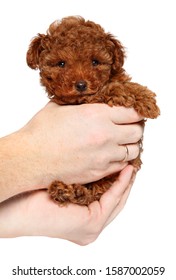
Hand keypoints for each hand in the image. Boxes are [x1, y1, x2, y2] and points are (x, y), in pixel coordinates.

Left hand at [0, 165, 134, 243]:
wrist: (17, 204)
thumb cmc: (37, 190)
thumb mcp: (68, 182)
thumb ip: (84, 177)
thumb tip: (96, 156)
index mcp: (84, 217)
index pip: (107, 197)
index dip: (117, 178)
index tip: (123, 159)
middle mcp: (90, 226)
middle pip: (116, 199)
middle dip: (125, 179)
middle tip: (132, 159)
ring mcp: (92, 228)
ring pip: (118, 200)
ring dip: (126, 180)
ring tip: (132, 161)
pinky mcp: (92, 224)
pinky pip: (113, 200)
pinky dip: (121, 184)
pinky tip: (126, 169)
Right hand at [21, 102, 142, 184]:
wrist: (30, 159)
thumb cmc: (41, 133)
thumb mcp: (60, 107)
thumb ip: (79, 103)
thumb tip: (86, 101)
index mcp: (97, 114)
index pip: (132, 112)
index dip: (136, 112)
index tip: (134, 114)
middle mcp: (106, 135)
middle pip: (137, 132)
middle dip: (136, 128)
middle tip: (129, 127)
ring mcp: (104, 155)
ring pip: (133, 150)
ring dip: (130, 145)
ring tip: (123, 143)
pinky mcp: (99, 172)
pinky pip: (122, 165)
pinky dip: (122, 160)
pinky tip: (115, 156)